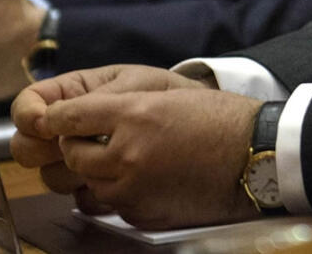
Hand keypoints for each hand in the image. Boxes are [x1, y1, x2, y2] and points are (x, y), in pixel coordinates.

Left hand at [11, 65, 259, 228]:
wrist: (255, 154)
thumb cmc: (220, 118)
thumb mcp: (170, 96)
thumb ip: (125, 108)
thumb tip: (84, 120)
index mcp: (135, 114)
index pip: (69, 117)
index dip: (58, 119)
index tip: (55, 121)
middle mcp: (127, 154)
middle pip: (72, 155)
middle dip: (78, 147)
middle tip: (94, 139)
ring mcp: (134, 190)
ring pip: (87, 185)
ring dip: (97, 173)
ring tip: (123, 160)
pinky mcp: (143, 215)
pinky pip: (112, 207)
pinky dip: (119, 194)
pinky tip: (144, 180)